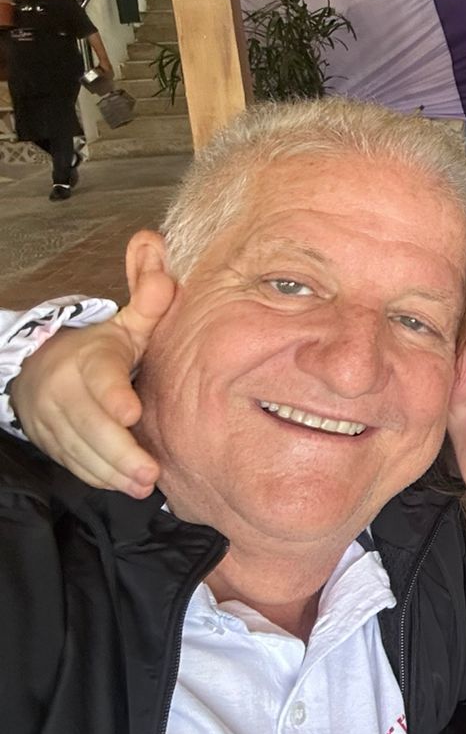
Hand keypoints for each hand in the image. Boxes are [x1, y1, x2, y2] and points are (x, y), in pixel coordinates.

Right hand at [12, 269, 172, 497]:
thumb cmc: (100, 350)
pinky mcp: (51, 444)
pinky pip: (74, 465)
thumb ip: (147, 299)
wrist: (38, 368)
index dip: (112, 396)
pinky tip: (124, 485)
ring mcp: (54, 421)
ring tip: (143, 485)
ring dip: (112, 472)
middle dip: (120, 453)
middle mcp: (64, 393)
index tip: (129, 412)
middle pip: (90, 427)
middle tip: (149, 474)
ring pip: (81, 452)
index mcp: (89, 361)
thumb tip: (159, 248)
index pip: (99, 380)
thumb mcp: (125, 324)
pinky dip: (98, 477)